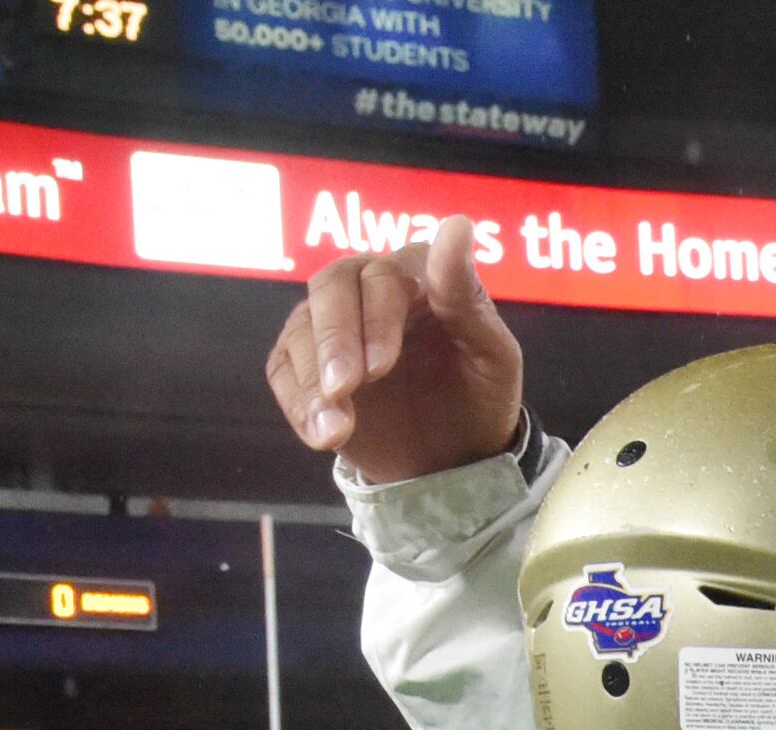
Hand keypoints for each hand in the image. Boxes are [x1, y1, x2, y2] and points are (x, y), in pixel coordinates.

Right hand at [265, 213, 523, 485]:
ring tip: (335, 431)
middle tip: (344, 390)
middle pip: (331, 289)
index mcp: (416, 275)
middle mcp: (368, 289)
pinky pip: (284, 372)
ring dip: (312, 382)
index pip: (381, 276)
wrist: (453, 457)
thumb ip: (468, 298)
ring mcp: (334, 325)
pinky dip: (299, 405)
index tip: (380, 367)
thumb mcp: (492, 357)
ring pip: (301, 330)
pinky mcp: (307, 364)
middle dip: (333, 342)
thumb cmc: (478, 398)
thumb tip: (457, 226)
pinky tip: (323, 436)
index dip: (374, 319)